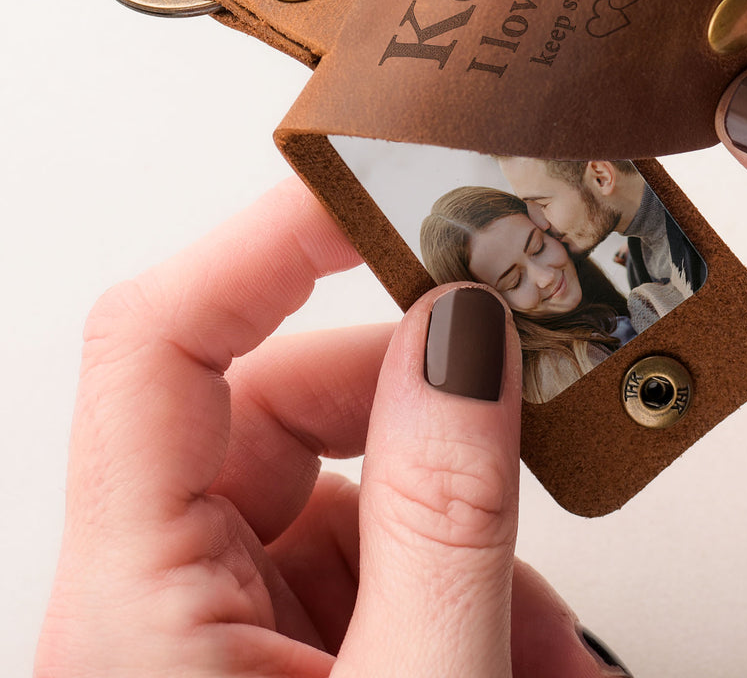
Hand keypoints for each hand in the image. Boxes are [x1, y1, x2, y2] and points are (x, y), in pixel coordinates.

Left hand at [35, 179, 629, 676]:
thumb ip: (444, 516)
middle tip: (534, 413)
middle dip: (431, 417)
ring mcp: (233, 624)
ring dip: (473, 534)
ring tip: (541, 643)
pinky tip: (523, 664)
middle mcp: (166, 594)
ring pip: (359, 489)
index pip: (162, 339)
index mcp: (133, 603)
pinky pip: (388, 563)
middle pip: (291, 405)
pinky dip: (473, 593)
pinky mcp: (297, 650)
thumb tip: (465, 334)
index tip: (385, 187)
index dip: (265, 239)